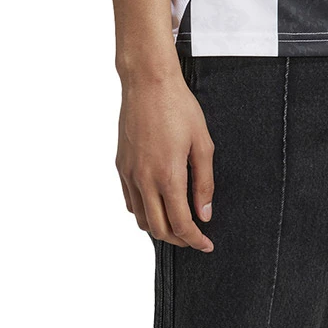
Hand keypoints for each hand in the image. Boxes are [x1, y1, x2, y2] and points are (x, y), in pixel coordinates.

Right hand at [116, 65, 215, 251]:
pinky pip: (130, 201)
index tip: (206, 245)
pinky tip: (157, 204)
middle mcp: (144, 179)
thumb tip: (204, 213)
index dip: (195, 240)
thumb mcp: (202, 143)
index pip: (180, 223)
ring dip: (159, 228)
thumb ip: (204, 182)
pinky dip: (143, 212)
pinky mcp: (120, 165)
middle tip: (194, 237)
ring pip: (140, 219)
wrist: (148, 82)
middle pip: (158, 229)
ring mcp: (129, 173)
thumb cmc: (179, 107)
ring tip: (177, 224)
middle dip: (178, 239)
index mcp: (168, 176)